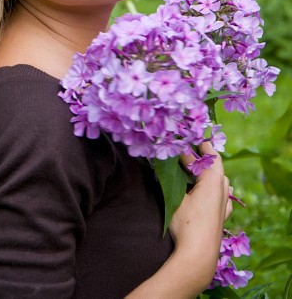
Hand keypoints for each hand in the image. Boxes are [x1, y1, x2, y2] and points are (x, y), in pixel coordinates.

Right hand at [168, 142, 231, 286]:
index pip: (206, 154)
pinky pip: (224, 193)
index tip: (181, 140)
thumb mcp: (177, 196)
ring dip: (210, 170)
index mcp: (213, 179)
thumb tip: (171, 158)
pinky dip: (217, 185)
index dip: (193, 145)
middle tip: (186, 150)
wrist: (199, 255)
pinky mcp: (223, 214)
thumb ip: (175, 175)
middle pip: (216, 164)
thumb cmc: (186, 224)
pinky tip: (211, 189)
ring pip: (221, 178)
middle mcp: (223, 188)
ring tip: (196, 167)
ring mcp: (225, 202)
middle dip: (202, 155)